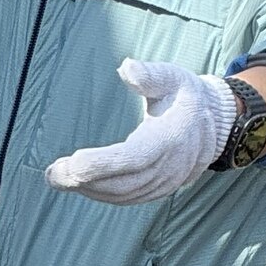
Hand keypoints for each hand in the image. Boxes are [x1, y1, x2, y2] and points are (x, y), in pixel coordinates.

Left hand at [46, 58, 237, 204]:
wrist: (212, 124)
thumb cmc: (185, 96)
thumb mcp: (173, 77)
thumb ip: (150, 74)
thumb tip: (126, 67)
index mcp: (173, 137)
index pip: (135, 157)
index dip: (104, 164)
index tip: (74, 162)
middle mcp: (171, 166)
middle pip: (125, 182)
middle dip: (86, 180)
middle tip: (53, 173)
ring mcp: (166, 182)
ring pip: (124, 194)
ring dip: (89, 189)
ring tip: (58, 178)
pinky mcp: (158, 190)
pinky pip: (128, 198)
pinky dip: (102, 193)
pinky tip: (80, 184)